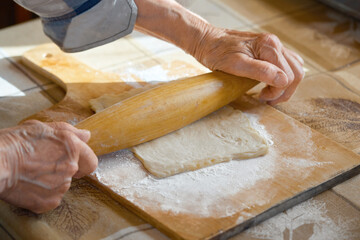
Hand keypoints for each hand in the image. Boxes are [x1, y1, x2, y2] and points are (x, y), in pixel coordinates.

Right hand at [0, 120, 97, 212]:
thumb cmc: (15, 143)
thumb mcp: (42, 128)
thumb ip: (69, 131)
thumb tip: (86, 135)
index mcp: (72, 147)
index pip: (91, 160)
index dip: (83, 161)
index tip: (73, 161)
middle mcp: (71, 167)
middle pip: (76, 173)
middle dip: (65, 169)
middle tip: (45, 165)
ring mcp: (61, 186)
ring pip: (62, 185)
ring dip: (52, 181)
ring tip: (32, 173)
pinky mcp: (49, 202)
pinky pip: (51, 199)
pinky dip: (43, 194)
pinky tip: (29, 185)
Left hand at [190, 27, 304, 104]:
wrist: (208, 41)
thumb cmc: (218, 52)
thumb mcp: (235, 65)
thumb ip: (260, 71)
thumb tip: (283, 80)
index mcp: (269, 46)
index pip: (287, 76)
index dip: (277, 92)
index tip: (261, 97)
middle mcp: (275, 44)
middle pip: (296, 73)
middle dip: (284, 91)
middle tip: (267, 100)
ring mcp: (274, 46)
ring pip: (294, 69)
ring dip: (286, 86)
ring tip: (268, 94)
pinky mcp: (270, 50)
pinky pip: (286, 65)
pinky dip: (283, 77)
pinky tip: (270, 84)